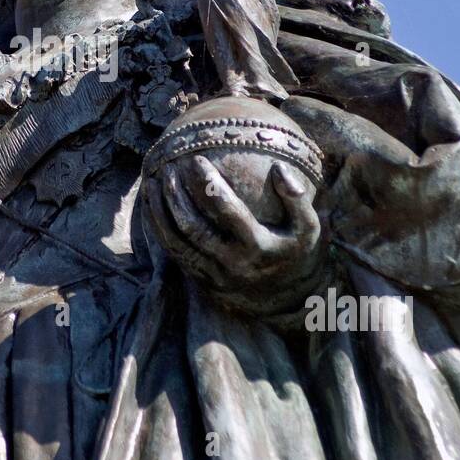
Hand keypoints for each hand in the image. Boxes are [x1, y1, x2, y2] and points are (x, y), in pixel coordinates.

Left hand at [143, 152, 322, 311]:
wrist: (285, 300)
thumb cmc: (294, 252)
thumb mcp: (308, 228)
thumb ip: (297, 198)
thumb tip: (278, 167)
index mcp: (257, 246)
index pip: (228, 211)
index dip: (209, 184)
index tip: (196, 159)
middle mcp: (232, 262)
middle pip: (195, 228)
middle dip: (177, 197)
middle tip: (168, 168)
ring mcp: (214, 273)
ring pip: (178, 242)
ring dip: (161, 212)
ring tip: (152, 182)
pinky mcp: (201, 279)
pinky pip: (173, 254)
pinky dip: (159, 230)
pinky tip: (151, 206)